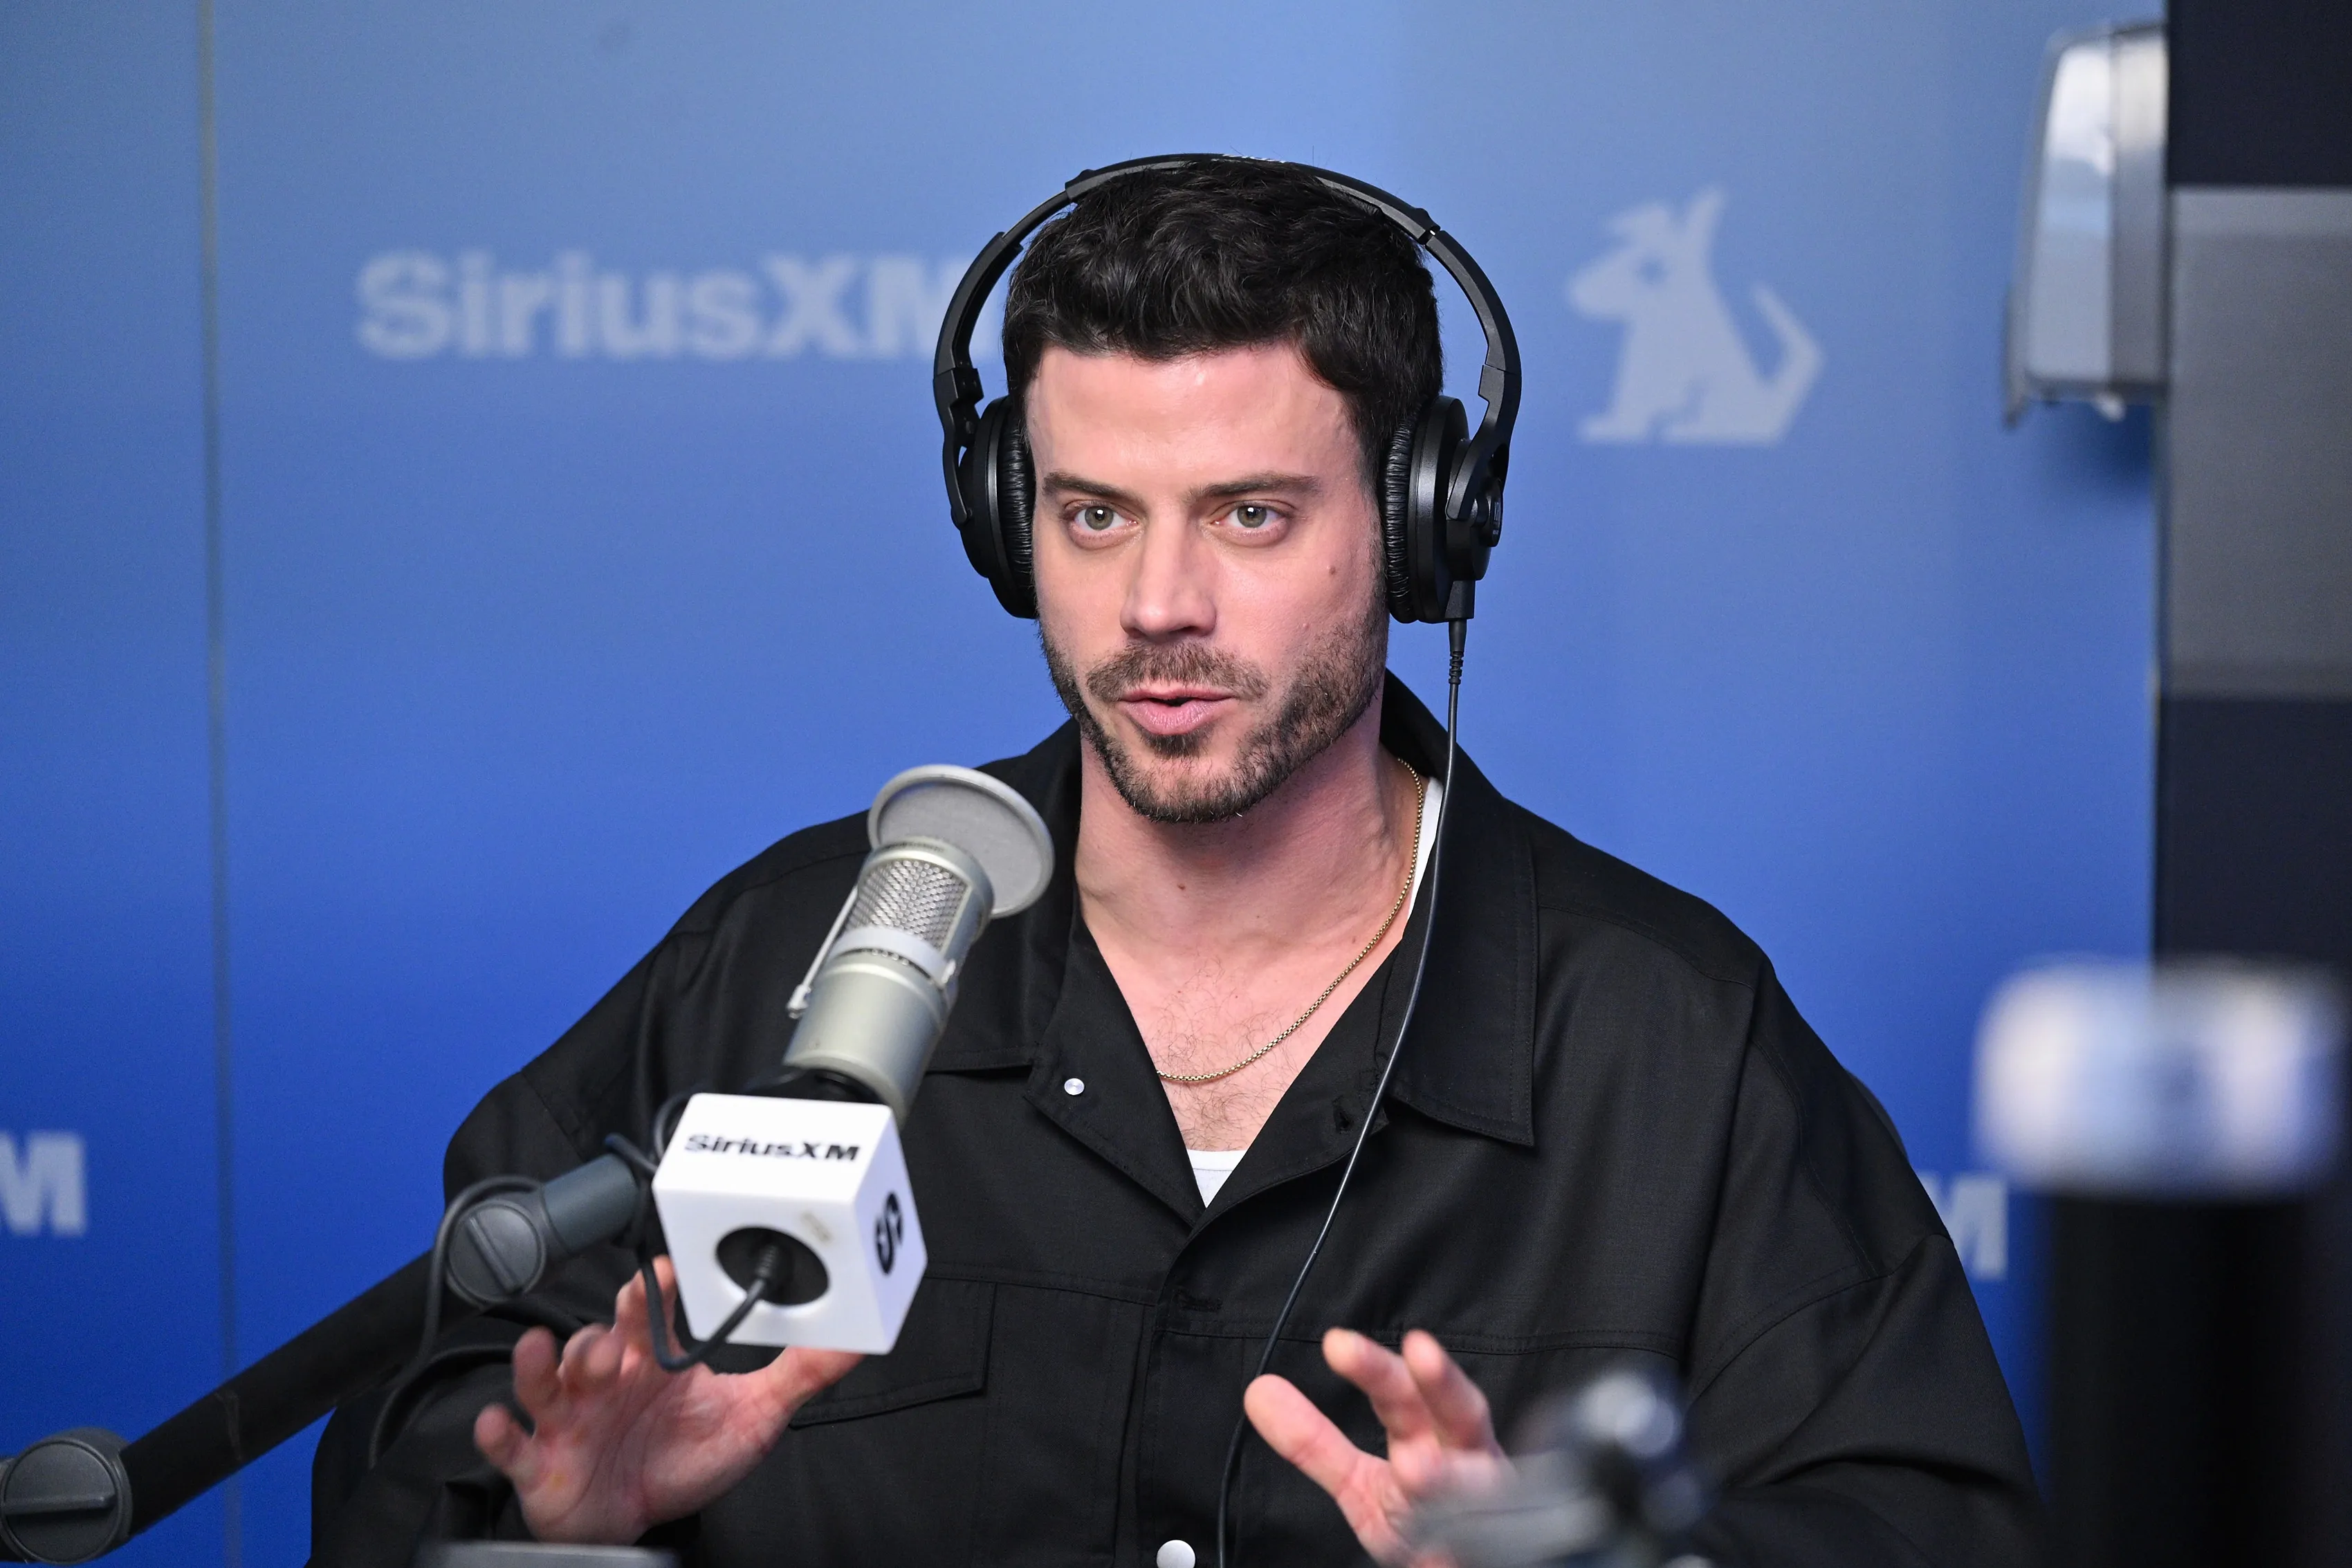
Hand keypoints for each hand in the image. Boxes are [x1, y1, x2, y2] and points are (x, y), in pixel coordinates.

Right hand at [474, 1256, 860, 1543]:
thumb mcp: (752, 1418)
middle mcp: (607, 1378)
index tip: (663, 1271)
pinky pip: (511, 1442)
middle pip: (595, 1337)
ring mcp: (569, 1416)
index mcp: (652, 1359)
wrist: (633, 1520)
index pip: (649, 1309)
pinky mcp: (539, 1459)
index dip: (651, 1289)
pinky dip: (501, 1432)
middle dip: (602, 1327)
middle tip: (617, 1327)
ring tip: (554, 1355)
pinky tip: (501, 1423)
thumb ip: (799, 1376)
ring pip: (549, 1378)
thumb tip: (853, 1340)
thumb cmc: (681, 1459)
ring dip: (548, 1364)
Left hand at [1243, 1328, 1508, 1565]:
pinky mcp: (1497, 1545)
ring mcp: (1487, 1502)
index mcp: (1430, 1436)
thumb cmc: (1421, 1520)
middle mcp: (1467, 1460)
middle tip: (1418, 1351)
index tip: (1337, 1344)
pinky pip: (1485, 1539)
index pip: (1403, 1393)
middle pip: (1457, 1412)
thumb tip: (1259, 1393)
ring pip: (1478, 1476)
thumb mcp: (1359, 1483)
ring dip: (1448, 1471)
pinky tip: (1444, 1537)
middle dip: (1438, 1382)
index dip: (1375, 1368)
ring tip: (1414, 1466)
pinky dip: (1464, 1537)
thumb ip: (1314, 1442)